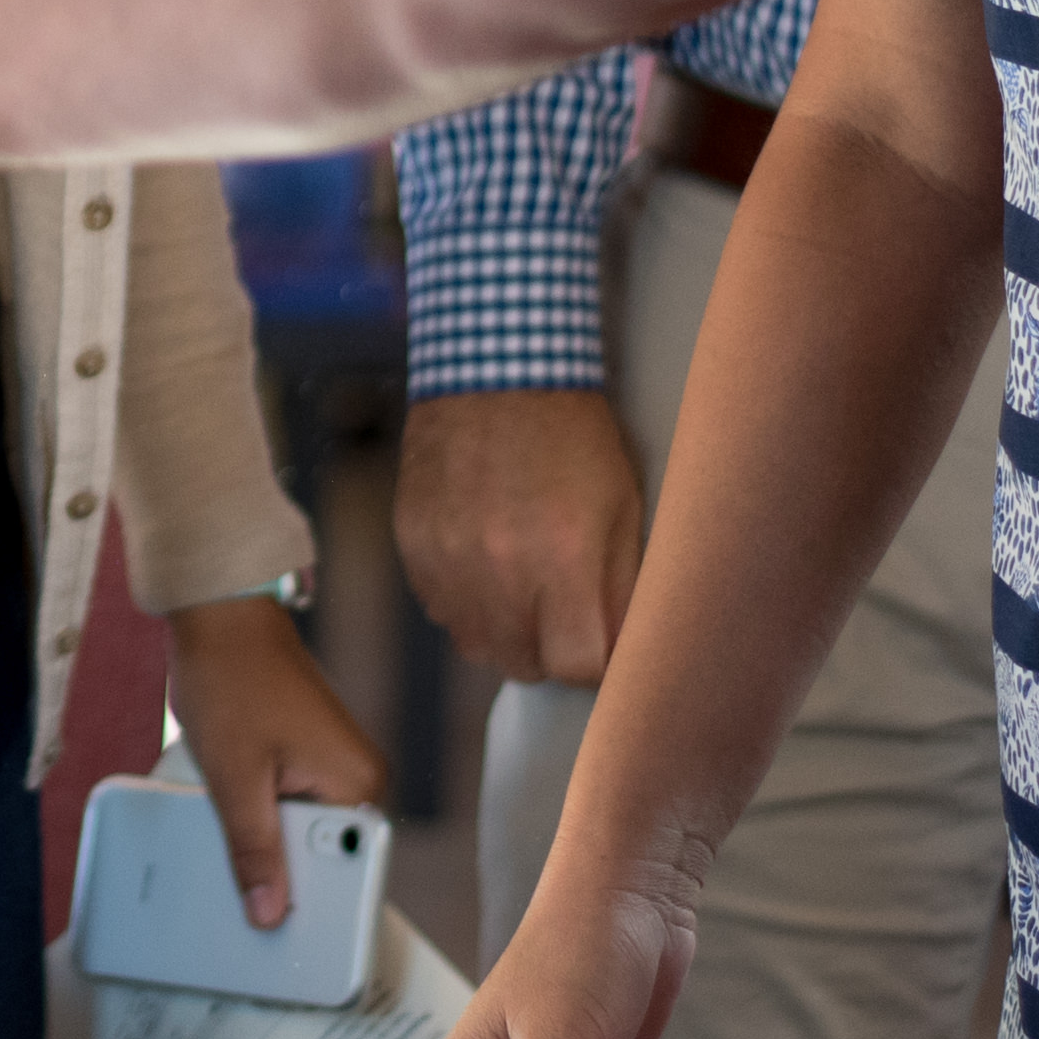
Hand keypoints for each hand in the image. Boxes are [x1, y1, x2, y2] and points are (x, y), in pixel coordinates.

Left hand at [162, 594, 382, 926]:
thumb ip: (255, 849)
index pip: (348, 869)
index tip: (275, 931)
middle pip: (322, 856)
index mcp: (356, 784)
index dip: (311, 903)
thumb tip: (269, 912)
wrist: (219, 617)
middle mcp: (356, 777)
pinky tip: (227, 816)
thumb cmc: (231, 678)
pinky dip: (258, 818)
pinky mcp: (307, 758)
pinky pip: (288, 808)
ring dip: (263, 844)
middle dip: (279, 873)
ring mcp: (332, 766)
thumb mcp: (235, 778)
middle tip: (236, 896)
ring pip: (299, 834)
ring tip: (226, 845)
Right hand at [395, 388, 641, 684]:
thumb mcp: (622, 505)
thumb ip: (623, 586)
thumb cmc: (570, 436)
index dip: (595, 664)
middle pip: (526, 666)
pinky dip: (467, 602)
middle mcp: (499, 569)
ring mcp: (448, 560)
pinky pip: (442, 611)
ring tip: (524, 584)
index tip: (600, 644)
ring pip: (479, 648)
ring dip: (507, 633)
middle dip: (552, 650)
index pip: (577, 667)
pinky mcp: (414, 545)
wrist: (493, 371)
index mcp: (563, 558)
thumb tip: (624, 650)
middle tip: (565, 609)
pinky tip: (485, 560)